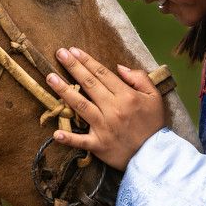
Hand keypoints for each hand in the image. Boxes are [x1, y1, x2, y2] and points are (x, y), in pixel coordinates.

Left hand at [46, 47, 165, 170]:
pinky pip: (81, 141)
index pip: (102, 74)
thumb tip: (119, 67)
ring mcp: (104, 127)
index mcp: (126, 96)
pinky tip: (55, 133)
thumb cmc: (153, 124)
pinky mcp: (99, 145)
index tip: (73, 50)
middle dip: (73, 67)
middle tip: (59, 54)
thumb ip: (139, 78)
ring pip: (81, 106)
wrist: (156, 155)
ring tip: (50, 78)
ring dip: (64, 91)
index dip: (87, 61)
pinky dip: (68, 138)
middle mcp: (113, 109)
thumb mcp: (154, 96)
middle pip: (89, 84)